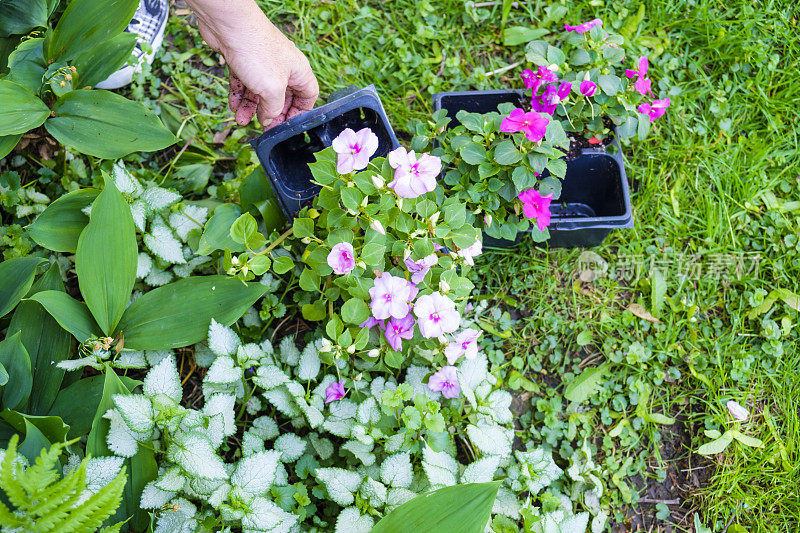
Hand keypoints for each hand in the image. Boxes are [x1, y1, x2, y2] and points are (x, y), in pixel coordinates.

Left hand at [188, 0, 318, 127]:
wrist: (229, 25)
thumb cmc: (257, 51)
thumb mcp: (272, 89)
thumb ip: (273, 109)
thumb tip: (268, 120)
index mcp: (298, 71)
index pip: (307, 97)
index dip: (299, 113)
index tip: (286, 126)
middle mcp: (283, 67)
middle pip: (282, 97)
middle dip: (271, 113)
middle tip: (263, 128)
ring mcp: (263, 63)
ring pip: (260, 92)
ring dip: (251, 108)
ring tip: (241, 120)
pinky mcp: (244, 60)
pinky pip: (244, 83)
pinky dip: (239, 96)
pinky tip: (233, 107)